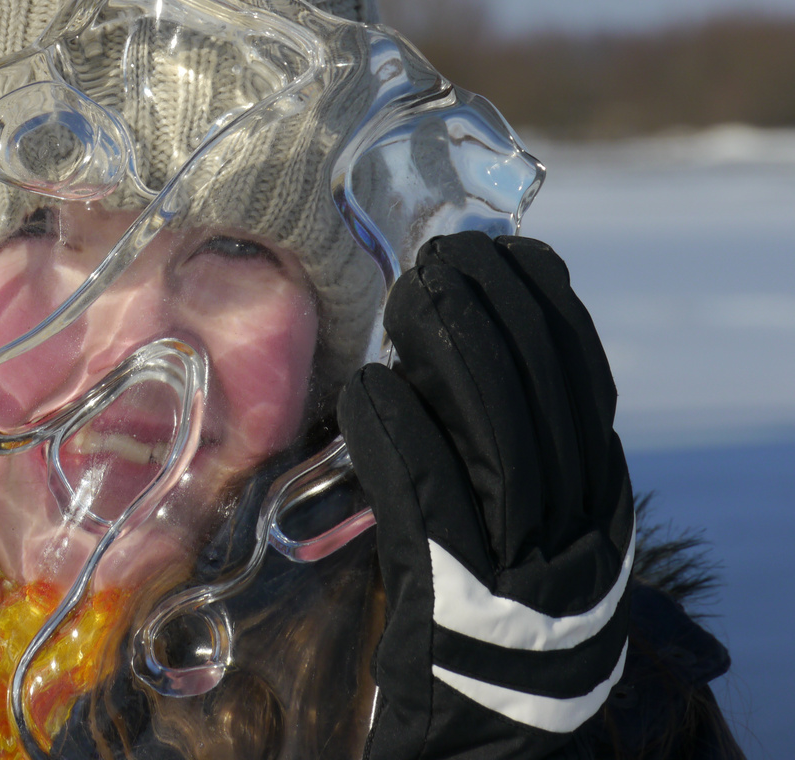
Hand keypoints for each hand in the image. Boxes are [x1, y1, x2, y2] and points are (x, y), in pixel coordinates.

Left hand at [338, 233, 633, 758]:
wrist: (479, 730)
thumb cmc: (478, 607)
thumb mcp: (510, 516)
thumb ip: (493, 445)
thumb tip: (443, 347)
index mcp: (595, 495)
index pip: (584, 381)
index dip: (547, 309)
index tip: (507, 254)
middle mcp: (578, 523)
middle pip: (542, 396)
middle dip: (493, 313)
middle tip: (441, 258)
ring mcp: (527, 563)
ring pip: (500, 438)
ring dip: (452, 355)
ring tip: (408, 298)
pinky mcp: (462, 597)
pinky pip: (434, 503)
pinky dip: (402, 438)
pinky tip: (370, 389)